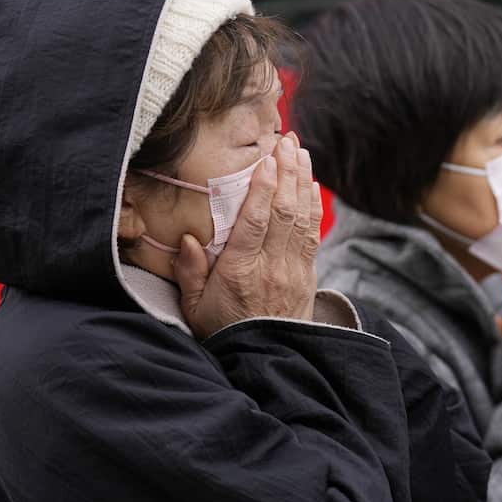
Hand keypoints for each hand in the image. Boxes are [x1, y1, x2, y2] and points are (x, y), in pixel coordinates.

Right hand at [174, 133, 321, 338]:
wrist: (267, 358)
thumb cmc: (226, 330)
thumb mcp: (195, 308)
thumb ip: (190, 272)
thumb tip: (188, 238)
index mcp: (240, 272)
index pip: (256, 223)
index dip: (264, 189)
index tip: (267, 161)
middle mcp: (271, 267)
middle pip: (284, 212)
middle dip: (287, 173)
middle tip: (288, 143)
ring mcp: (294, 270)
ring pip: (301, 218)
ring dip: (303, 182)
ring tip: (301, 154)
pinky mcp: (308, 274)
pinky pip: (312, 234)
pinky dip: (313, 207)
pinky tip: (311, 186)